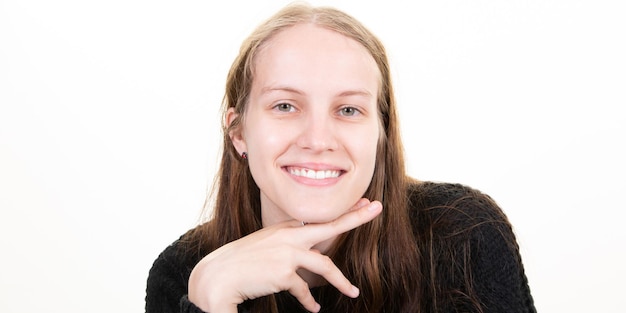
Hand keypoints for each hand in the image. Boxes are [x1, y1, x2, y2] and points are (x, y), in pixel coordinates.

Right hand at [188, 198, 382, 312]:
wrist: (218, 276)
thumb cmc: (240, 262)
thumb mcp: (264, 246)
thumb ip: (285, 244)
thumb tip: (304, 257)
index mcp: (284, 228)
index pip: (318, 219)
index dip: (342, 213)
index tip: (363, 204)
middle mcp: (289, 235)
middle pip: (329, 225)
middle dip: (355, 217)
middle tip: (377, 208)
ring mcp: (287, 252)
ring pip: (324, 265)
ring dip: (341, 281)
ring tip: (353, 291)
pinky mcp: (284, 272)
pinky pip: (304, 290)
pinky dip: (309, 302)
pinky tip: (314, 309)